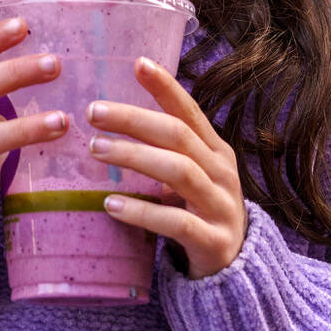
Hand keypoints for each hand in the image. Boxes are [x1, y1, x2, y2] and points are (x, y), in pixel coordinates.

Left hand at [86, 56, 246, 279]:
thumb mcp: (190, 174)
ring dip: (134, 156)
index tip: (137, 62)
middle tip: (94, 112)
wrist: (236, 267)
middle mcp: (222, 172)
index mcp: (215, 151)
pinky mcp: (212, 241)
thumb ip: (165, 149)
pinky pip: (175, 222)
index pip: (189, 111)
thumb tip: (112, 117)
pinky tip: (110, 204)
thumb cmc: (199, 210)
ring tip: (96, 149)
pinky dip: (141, 212)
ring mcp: (221, 206)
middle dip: (134, 119)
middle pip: (178, 136)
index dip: (165, 86)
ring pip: (178, 171)